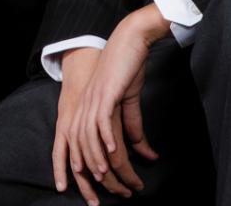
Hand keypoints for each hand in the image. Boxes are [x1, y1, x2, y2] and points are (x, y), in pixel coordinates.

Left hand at [67, 9, 163, 201]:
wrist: (129, 39)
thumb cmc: (127, 70)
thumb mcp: (129, 103)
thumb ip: (134, 130)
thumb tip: (148, 156)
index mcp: (86, 111)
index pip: (81, 149)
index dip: (88, 174)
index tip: (101, 193)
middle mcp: (84, 107)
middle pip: (83, 149)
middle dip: (96, 175)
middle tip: (114, 193)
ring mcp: (92, 100)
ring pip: (89, 138)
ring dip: (99, 160)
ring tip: (110, 178)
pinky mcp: (104, 92)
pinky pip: (101, 119)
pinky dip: (105, 136)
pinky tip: (113, 151)